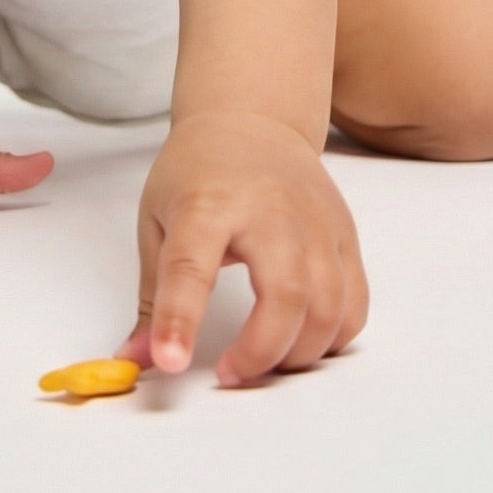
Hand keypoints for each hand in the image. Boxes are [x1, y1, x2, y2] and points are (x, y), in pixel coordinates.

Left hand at [117, 110, 366, 384]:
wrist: (252, 119)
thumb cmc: (199, 171)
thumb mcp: (157, 220)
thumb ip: (154, 298)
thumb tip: (138, 362)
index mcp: (207, 204)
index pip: (192, 266)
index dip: (181, 319)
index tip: (170, 363)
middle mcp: (270, 210)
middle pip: (285, 294)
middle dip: (261, 353)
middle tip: (231, 373)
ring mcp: (315, 221)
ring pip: (328, 306)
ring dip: (299, 354)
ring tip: (265, 360)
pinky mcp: (345, 232)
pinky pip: (354, 302)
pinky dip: (333, 337)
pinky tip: (301, 340)